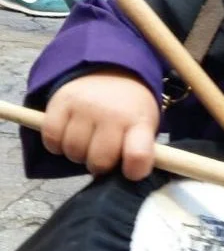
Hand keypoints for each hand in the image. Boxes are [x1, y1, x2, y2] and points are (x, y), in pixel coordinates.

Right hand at [42, 70, 159, 179]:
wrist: (112, 69)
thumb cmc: (129, 109)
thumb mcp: (144, 127)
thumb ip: (136, 153)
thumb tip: (118, 180)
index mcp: (139, 122)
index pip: (137, 155)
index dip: (133, 171)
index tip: (129, 171)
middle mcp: (111, 113)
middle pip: (99, 161)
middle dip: (100, 164)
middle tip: (104, 152)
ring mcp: (85, 106)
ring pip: (73, 152)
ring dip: (78, 154)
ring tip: (87, 140)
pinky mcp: (61, 101)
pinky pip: (51, 139)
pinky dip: (57, 144)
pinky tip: (68, 135)